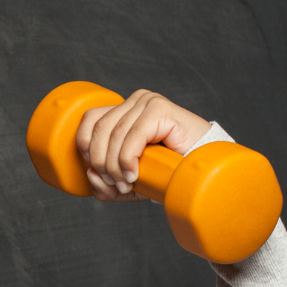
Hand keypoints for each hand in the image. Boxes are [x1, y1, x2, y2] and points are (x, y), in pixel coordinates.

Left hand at [75, 90, 210, 201]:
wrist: (201, 171)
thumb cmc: (165, 174)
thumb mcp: (127, 183)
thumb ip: (104, 183)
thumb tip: (90, 173)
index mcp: (123, 111)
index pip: (89, 120)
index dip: (85, 147)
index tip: (96, 171)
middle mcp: (134, 101)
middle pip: (99, 129)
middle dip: (101, 162)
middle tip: (115, 184)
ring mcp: (148, 102)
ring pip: (114, 134)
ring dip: (115, 165)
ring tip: (127, 184)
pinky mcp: (160, 109)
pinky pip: (133, 135)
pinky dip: (128, 159)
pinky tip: (134, 176)